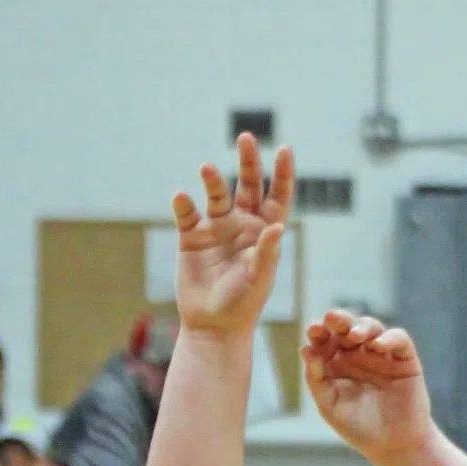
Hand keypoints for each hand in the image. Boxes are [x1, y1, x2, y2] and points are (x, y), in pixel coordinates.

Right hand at [170, 132, 294, 338]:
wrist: (212, 327)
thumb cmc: (242, 306)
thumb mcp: (258, 280)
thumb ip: (267, 253)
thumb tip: (277, 226)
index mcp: (264, 232)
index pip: (278, 197)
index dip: (283, 174)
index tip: (285, 149)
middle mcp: (241, 224)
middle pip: (247, 184)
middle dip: (248, 161)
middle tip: (246, 138)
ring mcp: (216, 228)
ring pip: (216, 194)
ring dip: (212, 180)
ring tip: (207, 169)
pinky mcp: (191, 237)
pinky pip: (186, 214)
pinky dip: (183, 204)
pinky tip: (181, 198)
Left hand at [302, 310, 433, 464]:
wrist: (394, 447)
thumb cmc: (359, 428)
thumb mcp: (330, 407)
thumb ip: (316, 380)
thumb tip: (306, 350)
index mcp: (337, 363)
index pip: (326, 340)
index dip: (319, 332)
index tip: (313, 331)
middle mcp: (359, 354)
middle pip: (347, 328)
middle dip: (340, 320)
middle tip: (332, 318)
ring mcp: (382, 355)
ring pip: (372, 328)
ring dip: (363, 326)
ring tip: (355, 335)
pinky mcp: (405, 360)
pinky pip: (399, 339)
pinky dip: (389, 338)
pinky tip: (378, 346)